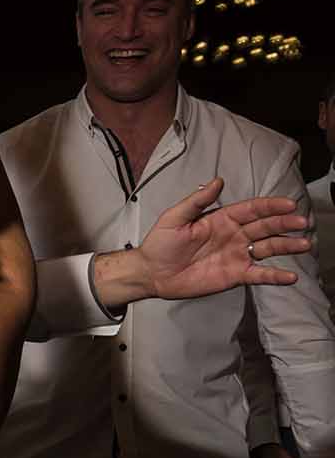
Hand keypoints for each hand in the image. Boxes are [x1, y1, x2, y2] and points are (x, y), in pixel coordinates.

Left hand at [120, 179, 308, 302]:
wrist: (151, 273)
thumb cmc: (160, 244)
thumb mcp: (174, 218)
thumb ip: (196, 201)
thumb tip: (216, 181)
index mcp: (222, 219)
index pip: (251, 209)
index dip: (270, 206)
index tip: (289, 204)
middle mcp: (234, 235)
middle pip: (265, 227)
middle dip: (285, 223)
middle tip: (303, 222)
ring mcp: (236, 255)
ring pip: (268, 248)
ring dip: (287, 246)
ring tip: (305, 244)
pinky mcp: (235, 275)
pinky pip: (259, 274)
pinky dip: (275, 276)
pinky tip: (290, 276)